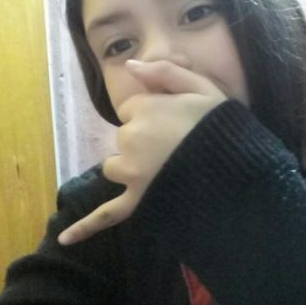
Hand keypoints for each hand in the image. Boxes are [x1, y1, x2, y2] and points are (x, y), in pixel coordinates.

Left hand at [58, 59, 226, 245]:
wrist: (240, 168)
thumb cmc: (224, 127)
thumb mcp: (204, 87)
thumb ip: (166, 71)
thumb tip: (130, 65)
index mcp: (145, 108)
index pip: (132, 109)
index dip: (154, 114)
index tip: (177, 122)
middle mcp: (131, 137)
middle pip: (125, 137)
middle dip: (144, 140)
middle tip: (179, 147)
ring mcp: (132, 171)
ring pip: (116, 166)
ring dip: (131, 166)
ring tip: (166, 171)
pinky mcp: (137, 200)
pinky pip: (107, 214)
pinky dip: (85, 227)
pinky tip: (66, 238)